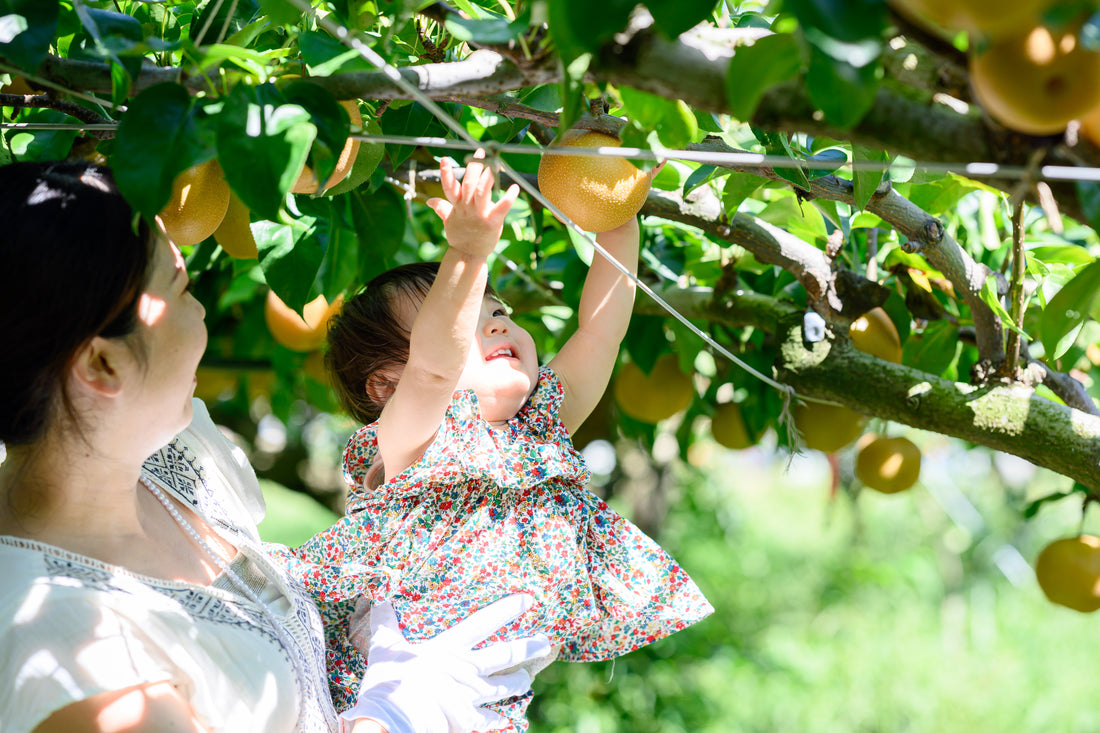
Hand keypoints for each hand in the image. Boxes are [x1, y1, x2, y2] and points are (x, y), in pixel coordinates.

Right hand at [340, 594, 551, 732]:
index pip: (483, 623)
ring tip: (528, 679)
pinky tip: (508, 719)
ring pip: (502, 687)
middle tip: (547, 643)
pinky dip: (499, 719)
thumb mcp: (383, 647)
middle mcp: (465, 670)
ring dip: (517, 682)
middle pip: (504, 655)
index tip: (529, 600)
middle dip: (528, 647)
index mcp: (448, 649)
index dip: (507, 610)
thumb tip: (377, 595)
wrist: (392, 722)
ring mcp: (469, 697)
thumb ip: (385, 623)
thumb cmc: (387, 682)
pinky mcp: (467, 723)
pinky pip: (489, 721)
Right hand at [426, 150, 519, 259]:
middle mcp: (467, 208)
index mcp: (457, 205)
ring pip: (481, 192)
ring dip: (487, 177)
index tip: (445, 159)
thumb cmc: (460, 237)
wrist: (468, 256)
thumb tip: (429, 201)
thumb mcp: (448, 221)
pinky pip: (501, 208)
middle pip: (468, 184)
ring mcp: (479, 215)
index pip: (449, 187)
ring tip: (494, 164)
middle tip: (480, 152)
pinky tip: (515, 188)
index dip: (446, 173)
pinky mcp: (492, 222)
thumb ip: (441, 208)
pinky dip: (508, 198)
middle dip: (474, 167)